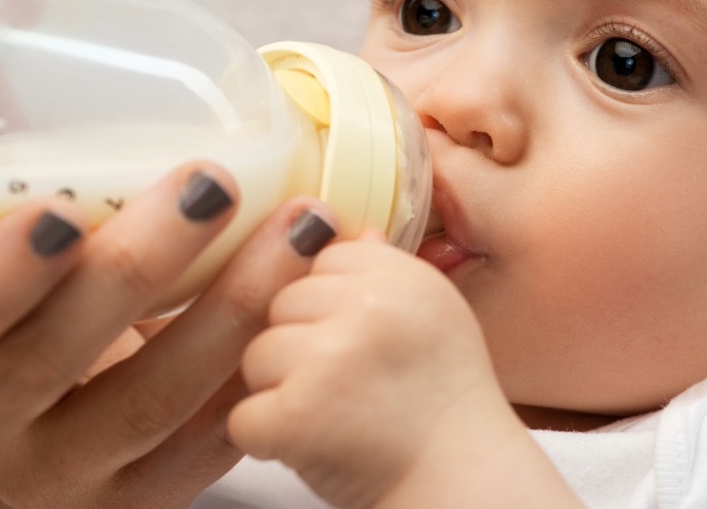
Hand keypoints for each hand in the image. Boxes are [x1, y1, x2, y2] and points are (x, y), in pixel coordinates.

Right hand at [0, 164, 336, 506]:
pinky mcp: (137, 497)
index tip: (59, 209)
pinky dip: (262, 366)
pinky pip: (207, 443)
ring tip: (302, 226)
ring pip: (149, 406)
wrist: (29, 377)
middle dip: (138, 269)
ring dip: (232, 311)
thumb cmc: (8, 252)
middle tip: (211, 185)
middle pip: (50, 362)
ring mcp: (59, 475)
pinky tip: (314, 293)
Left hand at [228, 234, 519, 507]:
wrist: (465, 485)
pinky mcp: (296, 416)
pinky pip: (242, 415)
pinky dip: (266, 441)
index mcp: (401, 276)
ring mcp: (330, 359)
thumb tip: (327, 224)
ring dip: (278, 393)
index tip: (359, 344)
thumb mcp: (435, 318)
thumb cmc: (444, 410)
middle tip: (346, 388)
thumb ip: (381, 272)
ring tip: (332, 418)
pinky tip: (310, 448)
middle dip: (298, 349)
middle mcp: (370, 307)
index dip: (327, 308)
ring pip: (255, 355)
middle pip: (280, 303)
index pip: (320, 259)